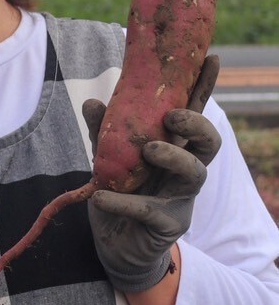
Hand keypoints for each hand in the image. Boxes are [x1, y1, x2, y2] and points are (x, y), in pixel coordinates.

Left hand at [82, 55, 220, 293]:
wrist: (115, 245)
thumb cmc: (119, 194)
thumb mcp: (108, 158)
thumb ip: (105, 132)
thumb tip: (94, 101)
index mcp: (174, 147)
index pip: (193, 113)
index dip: (204, 88)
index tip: (212, 59)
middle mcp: (185, 169)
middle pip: (209, 142)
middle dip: (197, 124)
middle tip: (172, 116)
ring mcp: (181, 197)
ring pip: (195, 172)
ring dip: (173, 156)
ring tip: (148, 151)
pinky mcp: (168, 224)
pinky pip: (149, 209)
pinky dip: (123, 201)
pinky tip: (102, 196)